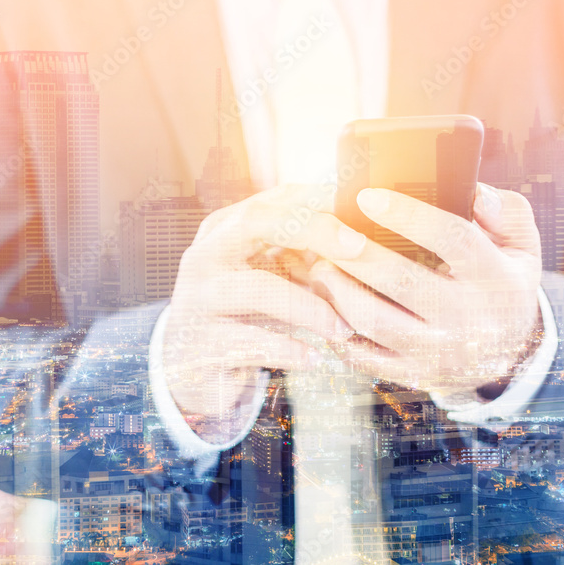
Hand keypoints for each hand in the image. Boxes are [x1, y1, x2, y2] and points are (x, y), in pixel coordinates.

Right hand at [161, 185, 365, 443]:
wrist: (192, 365)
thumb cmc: (246, 312)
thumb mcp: (272, 275)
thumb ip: (307, 254)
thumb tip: (371, 237)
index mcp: (225, 228)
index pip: (275, 199)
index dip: (323, 200)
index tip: (366, 211)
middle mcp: (205, 254)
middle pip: (257, 222)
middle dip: (313, 229)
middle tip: (358, 248)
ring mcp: (198, 298)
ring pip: (258, 288)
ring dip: (310, 307)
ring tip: (344, 329)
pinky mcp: (200, 344)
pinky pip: (251, 343)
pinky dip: (289, 351)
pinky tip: (316, 359)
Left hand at [309, 183, 542, 392]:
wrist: (510, 356)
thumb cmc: (503, 284)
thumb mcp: (521, 246)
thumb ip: (505, 213)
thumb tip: (477, 194)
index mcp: (495, 278)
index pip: (451, 238)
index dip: (407, 215)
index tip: (366, 196)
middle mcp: (467, 318)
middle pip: (401, 280)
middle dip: (356, 253)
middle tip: (327, 231)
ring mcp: (438, 352)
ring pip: (375, 321)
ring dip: (338, 290)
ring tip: (319, 265)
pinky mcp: (413, 374)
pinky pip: (364, 358)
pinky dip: (337, 332)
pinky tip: (323, 305)